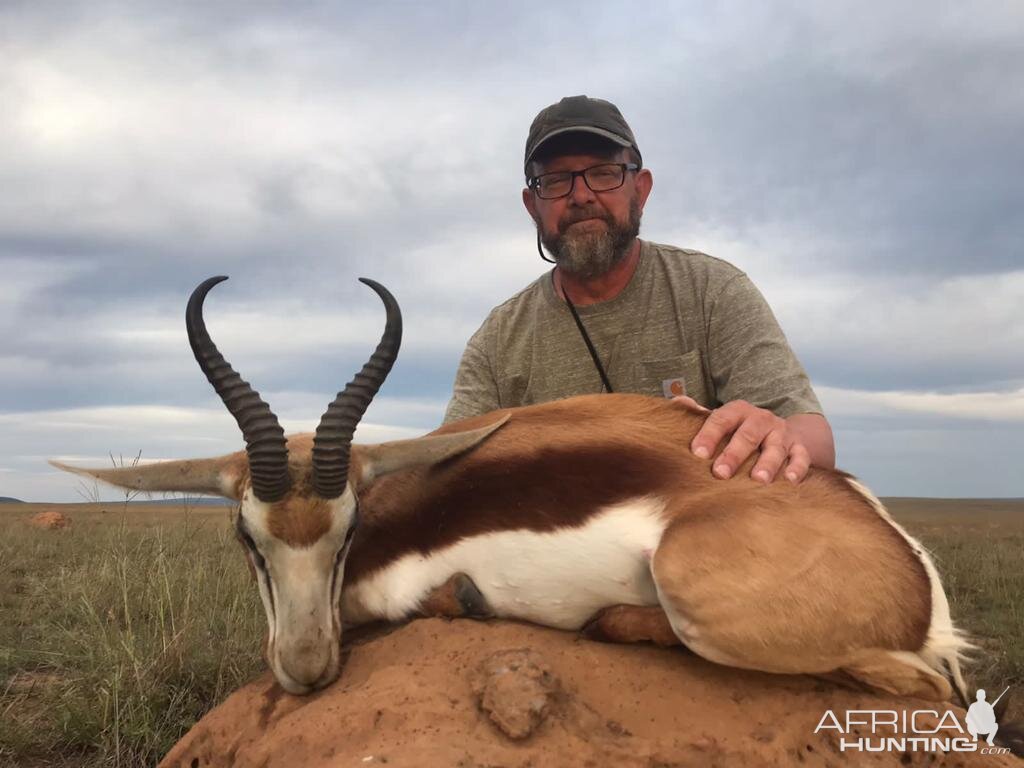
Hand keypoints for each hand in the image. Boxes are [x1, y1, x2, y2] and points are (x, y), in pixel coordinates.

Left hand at [674, 397, 811, 483]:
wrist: (779, 431)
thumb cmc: (739, 430)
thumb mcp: (721, 420)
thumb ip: (699, 414)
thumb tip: (677, 402)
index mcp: (738, 411)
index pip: (721, 419)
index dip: (709, 435)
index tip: (697, 453)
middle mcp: (761, 419)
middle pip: (748, 435)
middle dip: (734, 454)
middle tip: (720, 473)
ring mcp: (781, 433)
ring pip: (775, 447)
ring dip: (767, 463)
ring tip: (758, 479)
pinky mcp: (799, 448)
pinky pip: (801, 457)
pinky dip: (796, 469)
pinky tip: (788, 481)